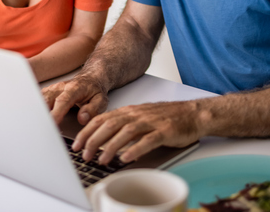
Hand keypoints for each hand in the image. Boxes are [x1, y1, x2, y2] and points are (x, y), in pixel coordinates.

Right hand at [42, 73, 108, 125]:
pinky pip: (38, 101)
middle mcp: (60, 87)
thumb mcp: (101, 100)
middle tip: (42, 131)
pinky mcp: (47, 93)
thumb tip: (82, 118)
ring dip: (38, 113)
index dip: (56, 113)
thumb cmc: (94, 90)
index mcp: (74, 88)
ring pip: (39, 101)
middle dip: (42, 115)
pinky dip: (36, 111)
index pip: (62, 101)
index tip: (52, 124)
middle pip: (46, 100)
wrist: (90, 79)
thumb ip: (93, 109)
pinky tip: (36, 120)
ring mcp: (52, 89)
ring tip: (37, 127)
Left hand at [72, 100, 201, 164]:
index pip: (102, 119)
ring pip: (126, 133)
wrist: (193, 113)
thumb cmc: (166, 117)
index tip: (76, 144)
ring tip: (101, 160)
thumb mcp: (140, 117)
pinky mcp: (164, 131)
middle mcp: (137, 114)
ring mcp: (150, 122)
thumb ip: (123, 125)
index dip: (87, 132)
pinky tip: (126, 158)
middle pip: (110, 125)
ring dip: (111, 147)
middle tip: (84, 155)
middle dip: (94, 140)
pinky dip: (135, 149)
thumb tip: (103, 140)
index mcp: (129, 111)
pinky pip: (147, 140)